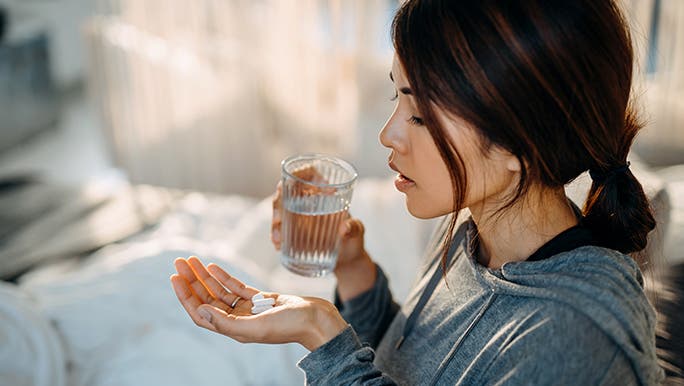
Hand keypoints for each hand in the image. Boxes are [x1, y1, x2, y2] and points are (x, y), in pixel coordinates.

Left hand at [170, 256, 347, 350]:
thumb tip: (200, 311)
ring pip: (219, 291)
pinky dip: (224, 276)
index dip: (186, 296)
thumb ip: (227, 322)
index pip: (201, 313)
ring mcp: (249, 309)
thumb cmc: (291, 326)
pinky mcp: (261, 299)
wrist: (318, 320)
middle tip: (179, 261)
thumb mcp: (257, 327)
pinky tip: (213, 266)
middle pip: (207, 299)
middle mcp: (238, 320)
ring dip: (205, 276)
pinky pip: (236, 287)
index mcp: (234, 329)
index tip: (175, 278)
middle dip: (192, 280)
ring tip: (191, 259)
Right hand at [271, 166, 367, 272]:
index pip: (309, 172)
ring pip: (279, 210)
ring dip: (275, 222)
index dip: (302, 173)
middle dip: (279, 203)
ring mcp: (298, 215)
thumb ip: (355, 228)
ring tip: (278, 239)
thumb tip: (344, 229)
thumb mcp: (358, 232)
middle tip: (280, 220)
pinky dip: (276, 235)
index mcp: (325, 192)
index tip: (306, 186)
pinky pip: (280, 228)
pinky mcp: (293, 230)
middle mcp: (308, 200)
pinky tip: (277, 245)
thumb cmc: (354, 240)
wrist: (347, 262)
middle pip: (287, 190)